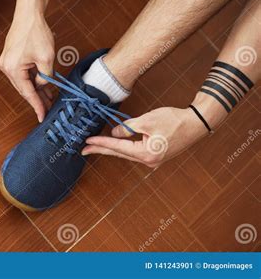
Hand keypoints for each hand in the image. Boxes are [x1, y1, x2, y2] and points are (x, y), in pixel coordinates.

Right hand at [0, 13, 54, 121]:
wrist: (29, 14)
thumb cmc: (36, 33)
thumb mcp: (46, 59)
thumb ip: (45, 77)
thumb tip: (43, 86)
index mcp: (13, 69)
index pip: (27, 93)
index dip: (37, 106)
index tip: (43, 116)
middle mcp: (6, 68)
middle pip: (23, 89)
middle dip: (37, 99)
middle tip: (49, 108)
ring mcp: (6, 63)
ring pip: (23, 82)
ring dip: (35, 89)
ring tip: (48, 97)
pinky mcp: (10, 58)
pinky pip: (22, 74)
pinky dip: (32, 80)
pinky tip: (41, 84)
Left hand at [82, 107, 207, 166]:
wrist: (196, 124)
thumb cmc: (174, 120)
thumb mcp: (147, 120)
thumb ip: (127, 128)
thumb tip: (114, 134)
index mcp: (146, 153)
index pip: (117, 148)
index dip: (101, 143)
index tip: (88, 142)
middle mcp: (149, 161)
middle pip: (119, 154)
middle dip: (101, 150)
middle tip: (84, 150)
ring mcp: (153, 160)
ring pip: (126, 154)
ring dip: (111, 150)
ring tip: (95, 146)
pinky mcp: (155, 155)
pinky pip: (134, 152)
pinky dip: (123, 149)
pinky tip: (114, 146)